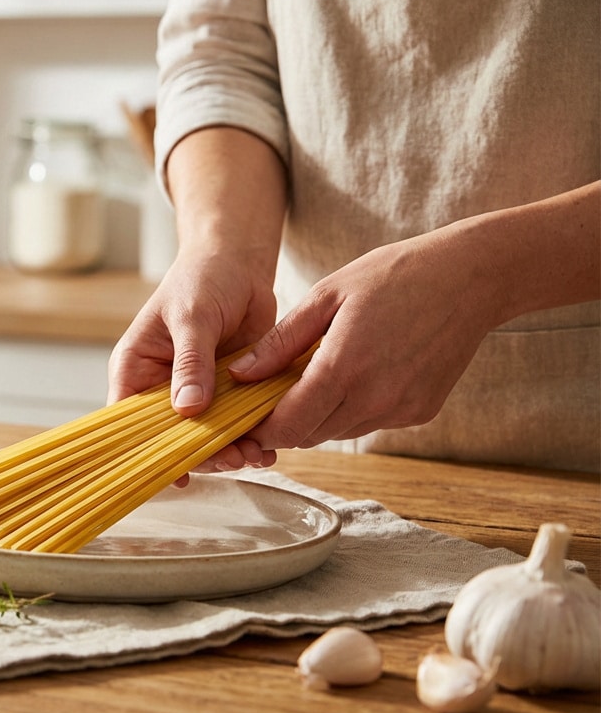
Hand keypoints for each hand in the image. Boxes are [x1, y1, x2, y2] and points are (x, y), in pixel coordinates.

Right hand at [108, 244, 279, 471]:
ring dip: (230, 449)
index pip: (129, 421)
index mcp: (136, 369)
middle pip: (171, 437)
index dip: (146, 451)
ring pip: (205, 436)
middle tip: (234, 457)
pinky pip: (233, 423)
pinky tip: (268, 444)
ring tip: (258, 453)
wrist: (238, 263)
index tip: (178, 471)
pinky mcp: (226, 392)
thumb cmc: (202, 278)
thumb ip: (191, 362)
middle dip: (202, 453)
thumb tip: (187, 408)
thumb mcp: (192, 317)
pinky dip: (249, 436)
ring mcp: (194, 392)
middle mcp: (161, 387)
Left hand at [231, 231, 497, 449]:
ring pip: (339, 432)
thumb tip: (241, 375)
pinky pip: (371, 423)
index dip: (261, 428)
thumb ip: (280, 342)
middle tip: (274, 392)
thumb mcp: (326, 296)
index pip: (289, 426)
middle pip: (310, 435)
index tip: (246, 415)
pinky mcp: (421, 412)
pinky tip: (359, 373)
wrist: (470, 279)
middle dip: (286, 422)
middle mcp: (375, 399)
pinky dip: (353, 409)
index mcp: (344, 368)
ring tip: (317, 375)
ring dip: (319, 415)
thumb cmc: (394, 276)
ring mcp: (401, 410)